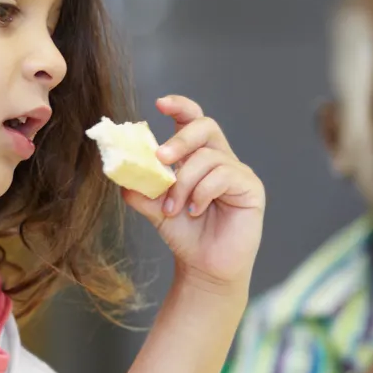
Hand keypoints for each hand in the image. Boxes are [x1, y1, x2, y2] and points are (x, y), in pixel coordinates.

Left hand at [122, 95, 264, 294]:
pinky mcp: (251, 188)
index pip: (193, 120)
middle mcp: (220, 158)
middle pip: (205, 126)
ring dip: (184, 182)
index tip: (160, 104)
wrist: (204, 267)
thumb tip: (121, 173)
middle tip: (159, 158)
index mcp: (198, 156)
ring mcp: (238, 172)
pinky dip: (202, 192)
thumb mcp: (156, 208)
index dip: (180, 107)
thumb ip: (141, 188)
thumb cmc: (185, 235)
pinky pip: (224, 176)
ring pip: (208, 158)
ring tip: (173, 208)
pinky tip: (195, 211)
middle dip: (179, 139)